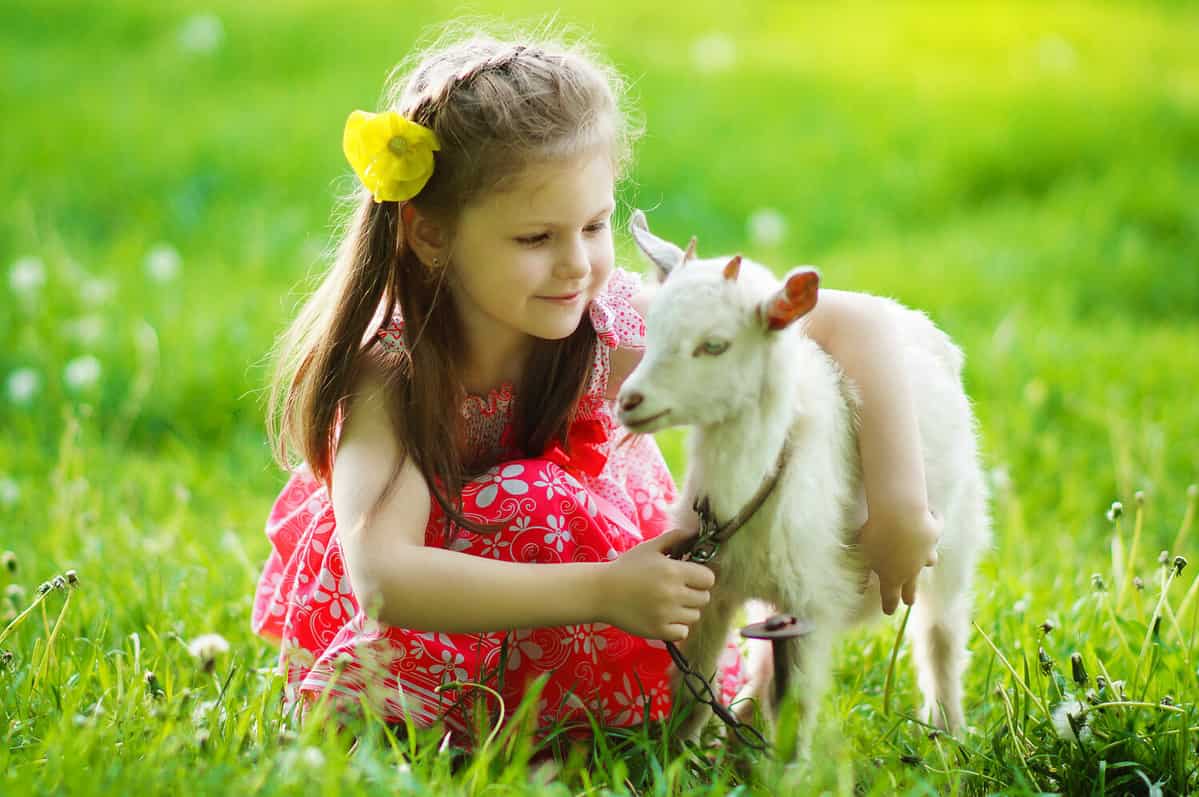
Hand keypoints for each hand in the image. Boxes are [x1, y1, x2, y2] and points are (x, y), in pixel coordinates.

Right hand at [597, 528, 714, 640]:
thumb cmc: (626, 568)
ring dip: (686, 610)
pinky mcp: (658, 631)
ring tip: (669, 603)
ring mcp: (666, 615)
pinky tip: (664, 617)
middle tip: (678, 590)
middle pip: (704, 598)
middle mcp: (673, 594)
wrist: (600, 592)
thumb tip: (694, 532)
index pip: (709, 579)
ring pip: (694, 616)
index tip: (690, 577)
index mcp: (674, 571)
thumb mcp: (649, 547)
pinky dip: (676, 627)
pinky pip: (682, 632)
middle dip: (694, 593)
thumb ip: (674, 538)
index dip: (702, 577)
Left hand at [855, 509, 940, 614]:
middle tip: (909, 602)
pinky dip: (934, 522)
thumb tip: (859, 590)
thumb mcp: (863, 556)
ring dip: (927, 559)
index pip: (890, 596)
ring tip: (927, 559)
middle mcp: (912, 567)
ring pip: (930, 560)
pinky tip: (933, 516)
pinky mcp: (935, 532)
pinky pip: (935, 528)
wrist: (901, 516)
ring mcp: (926, 551)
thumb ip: (862, 573)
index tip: (888, 612)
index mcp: (892, 575)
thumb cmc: (875, 536)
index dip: (889, 605)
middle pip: (912, 585)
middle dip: (910, 594)